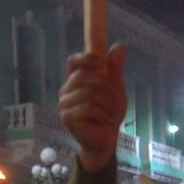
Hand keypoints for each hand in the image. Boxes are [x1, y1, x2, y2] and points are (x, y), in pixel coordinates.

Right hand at [58, 43, 127, 170]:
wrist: (106, 138)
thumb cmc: (108, 113)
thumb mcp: (115, 88)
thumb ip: (115, 68)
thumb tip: (119, 45)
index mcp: (76, 80)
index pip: (73, 61)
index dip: (86, 58)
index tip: (102, 63)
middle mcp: (66, 90)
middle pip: (85, 76)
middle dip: (106, 86)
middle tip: (115, 100)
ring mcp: (64, 104)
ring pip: (88, 92)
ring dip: (107, 102)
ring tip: (110, 113)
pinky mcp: (67, 118)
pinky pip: (87, 107)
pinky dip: (102, 114)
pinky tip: (104, 120)